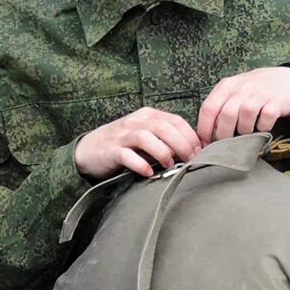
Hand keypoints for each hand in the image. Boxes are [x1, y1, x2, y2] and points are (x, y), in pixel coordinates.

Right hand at [73, 107, 201, 179]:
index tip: (200, 152)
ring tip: (170, 165)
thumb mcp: (146, 137)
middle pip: (164, 128)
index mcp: (147, 115)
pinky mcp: (110, 151)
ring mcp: (122, 135)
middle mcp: (135, 122)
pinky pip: (127, 155)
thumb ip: (166, 141)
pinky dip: (141, 164)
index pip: (175, 120)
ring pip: (146, 137)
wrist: (88, 151)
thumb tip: (193, 152)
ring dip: (162, 152)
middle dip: (182, 144)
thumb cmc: (124, 146)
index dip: (190, 136)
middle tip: (191, 160)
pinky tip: (149, 173)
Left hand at [196, 66, 289, 141]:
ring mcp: (260, 94)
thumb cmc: (257, 89)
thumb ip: (221, 107)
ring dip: (245, 130)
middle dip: (224, 135)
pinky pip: (266, 119)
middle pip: (226, 115)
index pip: (208, 108)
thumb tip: (207, 133)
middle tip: (227, 143)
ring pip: (245, 117)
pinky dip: (263, 127)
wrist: (288, 78)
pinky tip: (263, 126)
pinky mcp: (277, 101)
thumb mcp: (235, 91)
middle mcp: (242, 87)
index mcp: (227, 85)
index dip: (204, 129)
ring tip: (248, 132)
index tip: (206, 142)